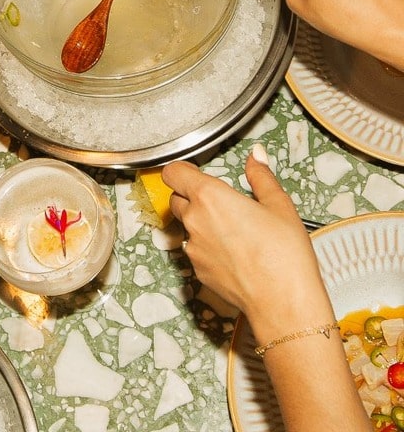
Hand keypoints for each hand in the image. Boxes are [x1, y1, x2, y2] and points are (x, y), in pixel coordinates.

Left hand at [163, 148, 333, 339]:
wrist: (283, 302)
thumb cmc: (285, 255)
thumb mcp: (280, 206)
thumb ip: (261, 177)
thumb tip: (257, 156)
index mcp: (210, 197)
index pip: (173, 172)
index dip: (182, 170)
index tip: (195, 172)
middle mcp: (194, 220)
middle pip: (176, 198)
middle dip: (193, 196)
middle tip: (223, 203)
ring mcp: (192, 247)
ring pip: (187, 226)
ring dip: (202, 223)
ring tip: (236, 231)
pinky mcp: (197, 269)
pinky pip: (196, 250)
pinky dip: (208, 248)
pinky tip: (235, 254)